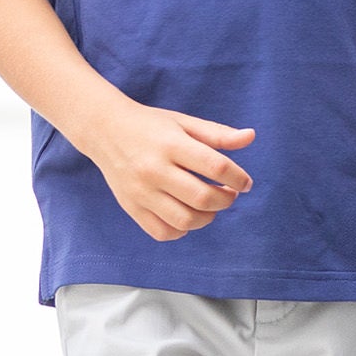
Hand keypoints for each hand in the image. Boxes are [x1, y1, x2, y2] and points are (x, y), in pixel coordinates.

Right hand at [83, 102, 254, 242]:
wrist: (104, 130)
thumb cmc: (151, 126)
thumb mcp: (185, 122)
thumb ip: (218, 134)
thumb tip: (251, 137)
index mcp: (171, 145)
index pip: (216, 167)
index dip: (239, 178)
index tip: (245, 182)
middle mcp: (154, 170)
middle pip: (202, 198)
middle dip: (226, 200)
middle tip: (229, 193)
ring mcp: (141, 192)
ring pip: (185, 221)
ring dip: (208, 217)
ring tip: (210, 205)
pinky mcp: (131, 207)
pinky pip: (162, 232)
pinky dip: (181, 230)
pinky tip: (187, 214)